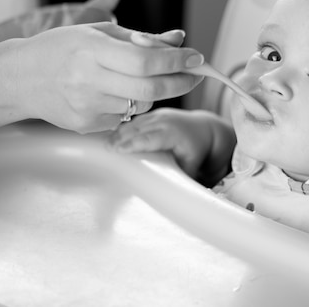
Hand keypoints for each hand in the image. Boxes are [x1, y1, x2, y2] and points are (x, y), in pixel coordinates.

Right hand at [16, 22, 204, 133]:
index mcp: (91, 50)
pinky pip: (125, 116)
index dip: (176, 61)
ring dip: (155, 92)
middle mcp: (88, 81)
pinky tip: (115, 92)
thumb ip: (141, 38)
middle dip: (181, 82)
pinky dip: (132, 104)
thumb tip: (179, 39)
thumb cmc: (61, 49)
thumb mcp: (99, 32)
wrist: (21, 79)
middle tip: (195, 74)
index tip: (197, 58)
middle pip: (150, 89)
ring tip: (143, 78)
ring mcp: (88, 107)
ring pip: (141, 104)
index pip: (145, 61)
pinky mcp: (88, 125)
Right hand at [109, 108, 234, 177]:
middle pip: (138, 129)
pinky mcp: (152, 114)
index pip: (150, 138)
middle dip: (121, 138)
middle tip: (105, 150)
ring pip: (134, 124)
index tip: (118, 149)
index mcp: (173, 133)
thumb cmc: (196, 149)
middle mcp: (164, 121)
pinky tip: (112, 138)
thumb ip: (181, 176)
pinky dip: (123, 129)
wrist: (203, 128)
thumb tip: (171, 194)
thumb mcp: (192, 164)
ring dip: (119, 133)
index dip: (134, 143)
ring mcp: (157, 115)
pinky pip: (135, 121)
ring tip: (105, 145)